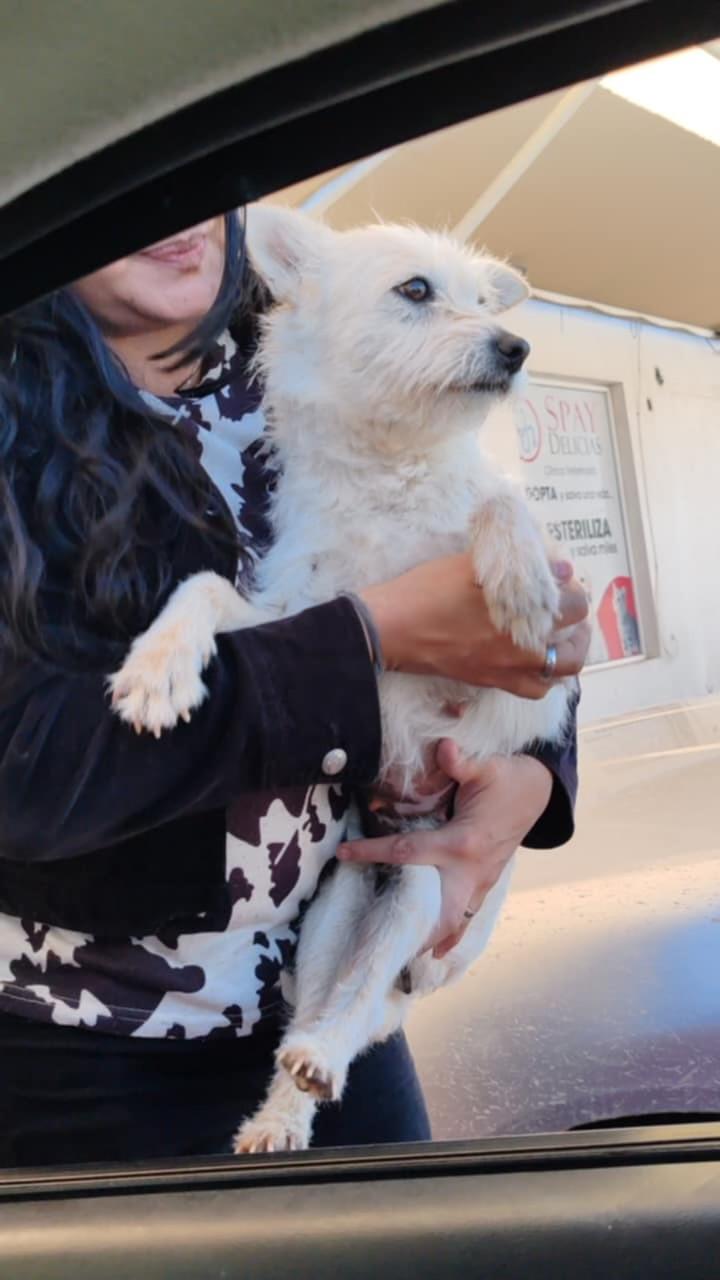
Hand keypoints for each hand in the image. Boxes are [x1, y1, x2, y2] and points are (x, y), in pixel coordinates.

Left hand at [338, 740, 553, 958]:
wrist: (537, 793)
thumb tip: (444, 745)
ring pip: (453, 921)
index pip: (408, 850)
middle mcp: (470, 870)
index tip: (344, 854)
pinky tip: (434, 953)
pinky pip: (467, 917)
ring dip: (428, 937)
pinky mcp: (484, 884)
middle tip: (375, 939)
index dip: (374, 852)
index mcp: (462, 842)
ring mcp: (480, 881)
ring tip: (397, 953)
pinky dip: (451, 936)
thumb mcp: (486, 766)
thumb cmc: (507, 778)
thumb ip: (461, 762)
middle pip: (435, 909)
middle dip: (407, 925)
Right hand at [360, 556, 589, 698]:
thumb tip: (561, 567)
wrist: (391, 628)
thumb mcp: (472, 564)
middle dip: (578, 628)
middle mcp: (521, 644)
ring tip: (560, 640)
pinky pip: (532, 689)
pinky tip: (535, 662)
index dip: (573, 591)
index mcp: (521, 610)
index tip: (562, 582)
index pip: (573, 604)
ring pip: (558, 672)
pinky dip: (542, 678)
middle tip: (570, 614)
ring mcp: (507, 668)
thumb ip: (519, 566)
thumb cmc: (426, 589)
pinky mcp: (490, 681)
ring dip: (565, 655)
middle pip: (573, 645)